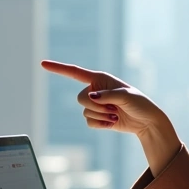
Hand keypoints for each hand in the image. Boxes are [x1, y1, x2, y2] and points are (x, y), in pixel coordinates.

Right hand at [40, 60, 166, 137]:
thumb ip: (107, 96)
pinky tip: (113, 122)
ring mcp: (95, 104)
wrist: (146, 121)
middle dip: (96, 106)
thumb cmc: (139, 104)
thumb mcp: (126, 96)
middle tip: (113, 109)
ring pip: (84, 112)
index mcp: (100, 78)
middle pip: (79, 98)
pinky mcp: (97, 117)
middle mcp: (95, 90)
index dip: (58, 68)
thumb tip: (90, 97)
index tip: (42, 64)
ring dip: (101, 117)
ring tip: (116, 115)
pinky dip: (101, 125)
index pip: (74, 72)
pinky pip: (89, 122)